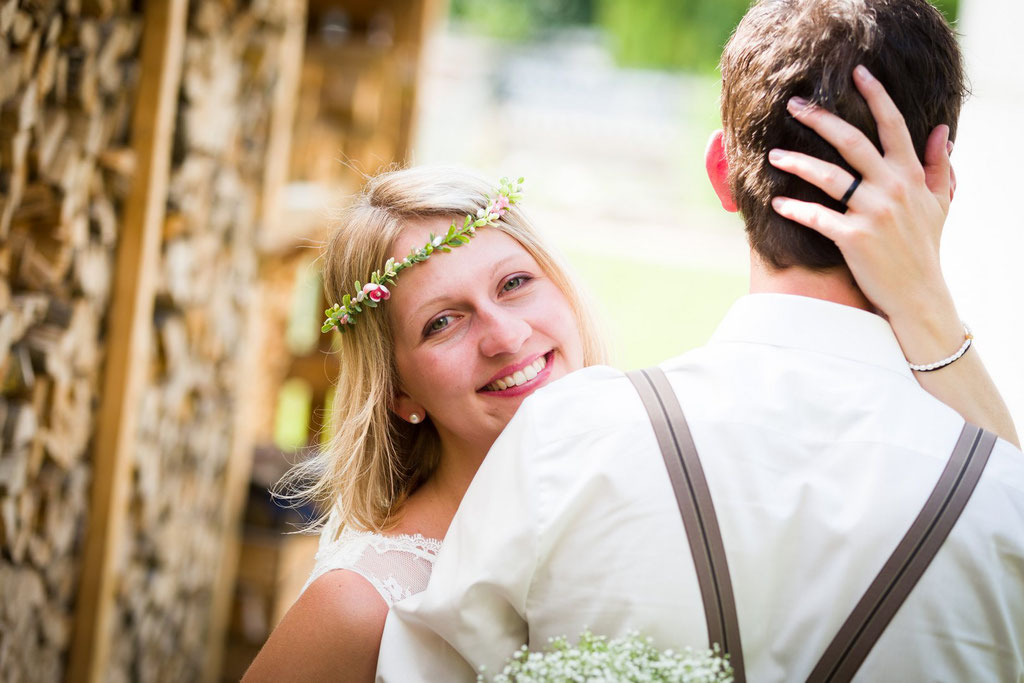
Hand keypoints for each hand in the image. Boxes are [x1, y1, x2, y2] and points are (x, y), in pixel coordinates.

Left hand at [767, 64, 955, 326]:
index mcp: (911, 175)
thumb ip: (940, 166)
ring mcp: (873, 213)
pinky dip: (795, 209)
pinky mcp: (854, 238)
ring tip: (773, 154)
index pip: (894, 125)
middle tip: (793, 104)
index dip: (876, 95)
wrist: (918, 294)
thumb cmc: (924, 247)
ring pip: (828, 177)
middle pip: (851, 142)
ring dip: (797, 162)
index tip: (856, 72)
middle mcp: (893, 188)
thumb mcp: (940, 203)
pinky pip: (817, 217)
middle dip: (820, 119)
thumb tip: (942, 132)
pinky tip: (776, 202)